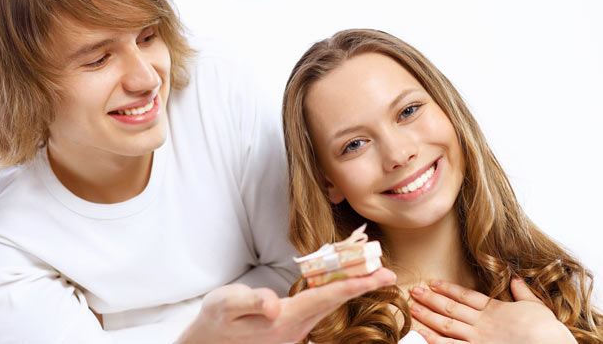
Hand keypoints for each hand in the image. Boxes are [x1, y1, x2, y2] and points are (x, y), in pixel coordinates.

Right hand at [177, 268, 396, 343]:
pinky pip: (319, 307)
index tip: (381, 275)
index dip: (355, 284)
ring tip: (370, 273)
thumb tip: (273, 303)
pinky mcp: (291, 327)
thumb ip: (250, 301)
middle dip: (362, 285)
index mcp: (283, 319)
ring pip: (329, 305)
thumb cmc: (215, 321)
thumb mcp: (225, 305)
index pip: (327, 297)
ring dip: (350, 288)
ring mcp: (294, 330)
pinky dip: (334, 292)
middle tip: (387, 271)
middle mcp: (295, 328)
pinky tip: (341, 283)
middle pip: (335, 302)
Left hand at [409, 277, 575, 343]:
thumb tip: (516, 279)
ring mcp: (478, 339)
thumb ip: (522, 293)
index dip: (447, 289)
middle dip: (430, 300)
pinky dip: (434, 341)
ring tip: (412, 309)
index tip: (433, 282)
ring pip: (446, 326)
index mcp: (494, 309)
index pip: (465, 296)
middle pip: (450, 309)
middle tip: (413, 291)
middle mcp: (482, 323)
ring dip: (427, 317)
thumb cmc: (547, 331)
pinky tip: (420, 335)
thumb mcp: (536, 306)